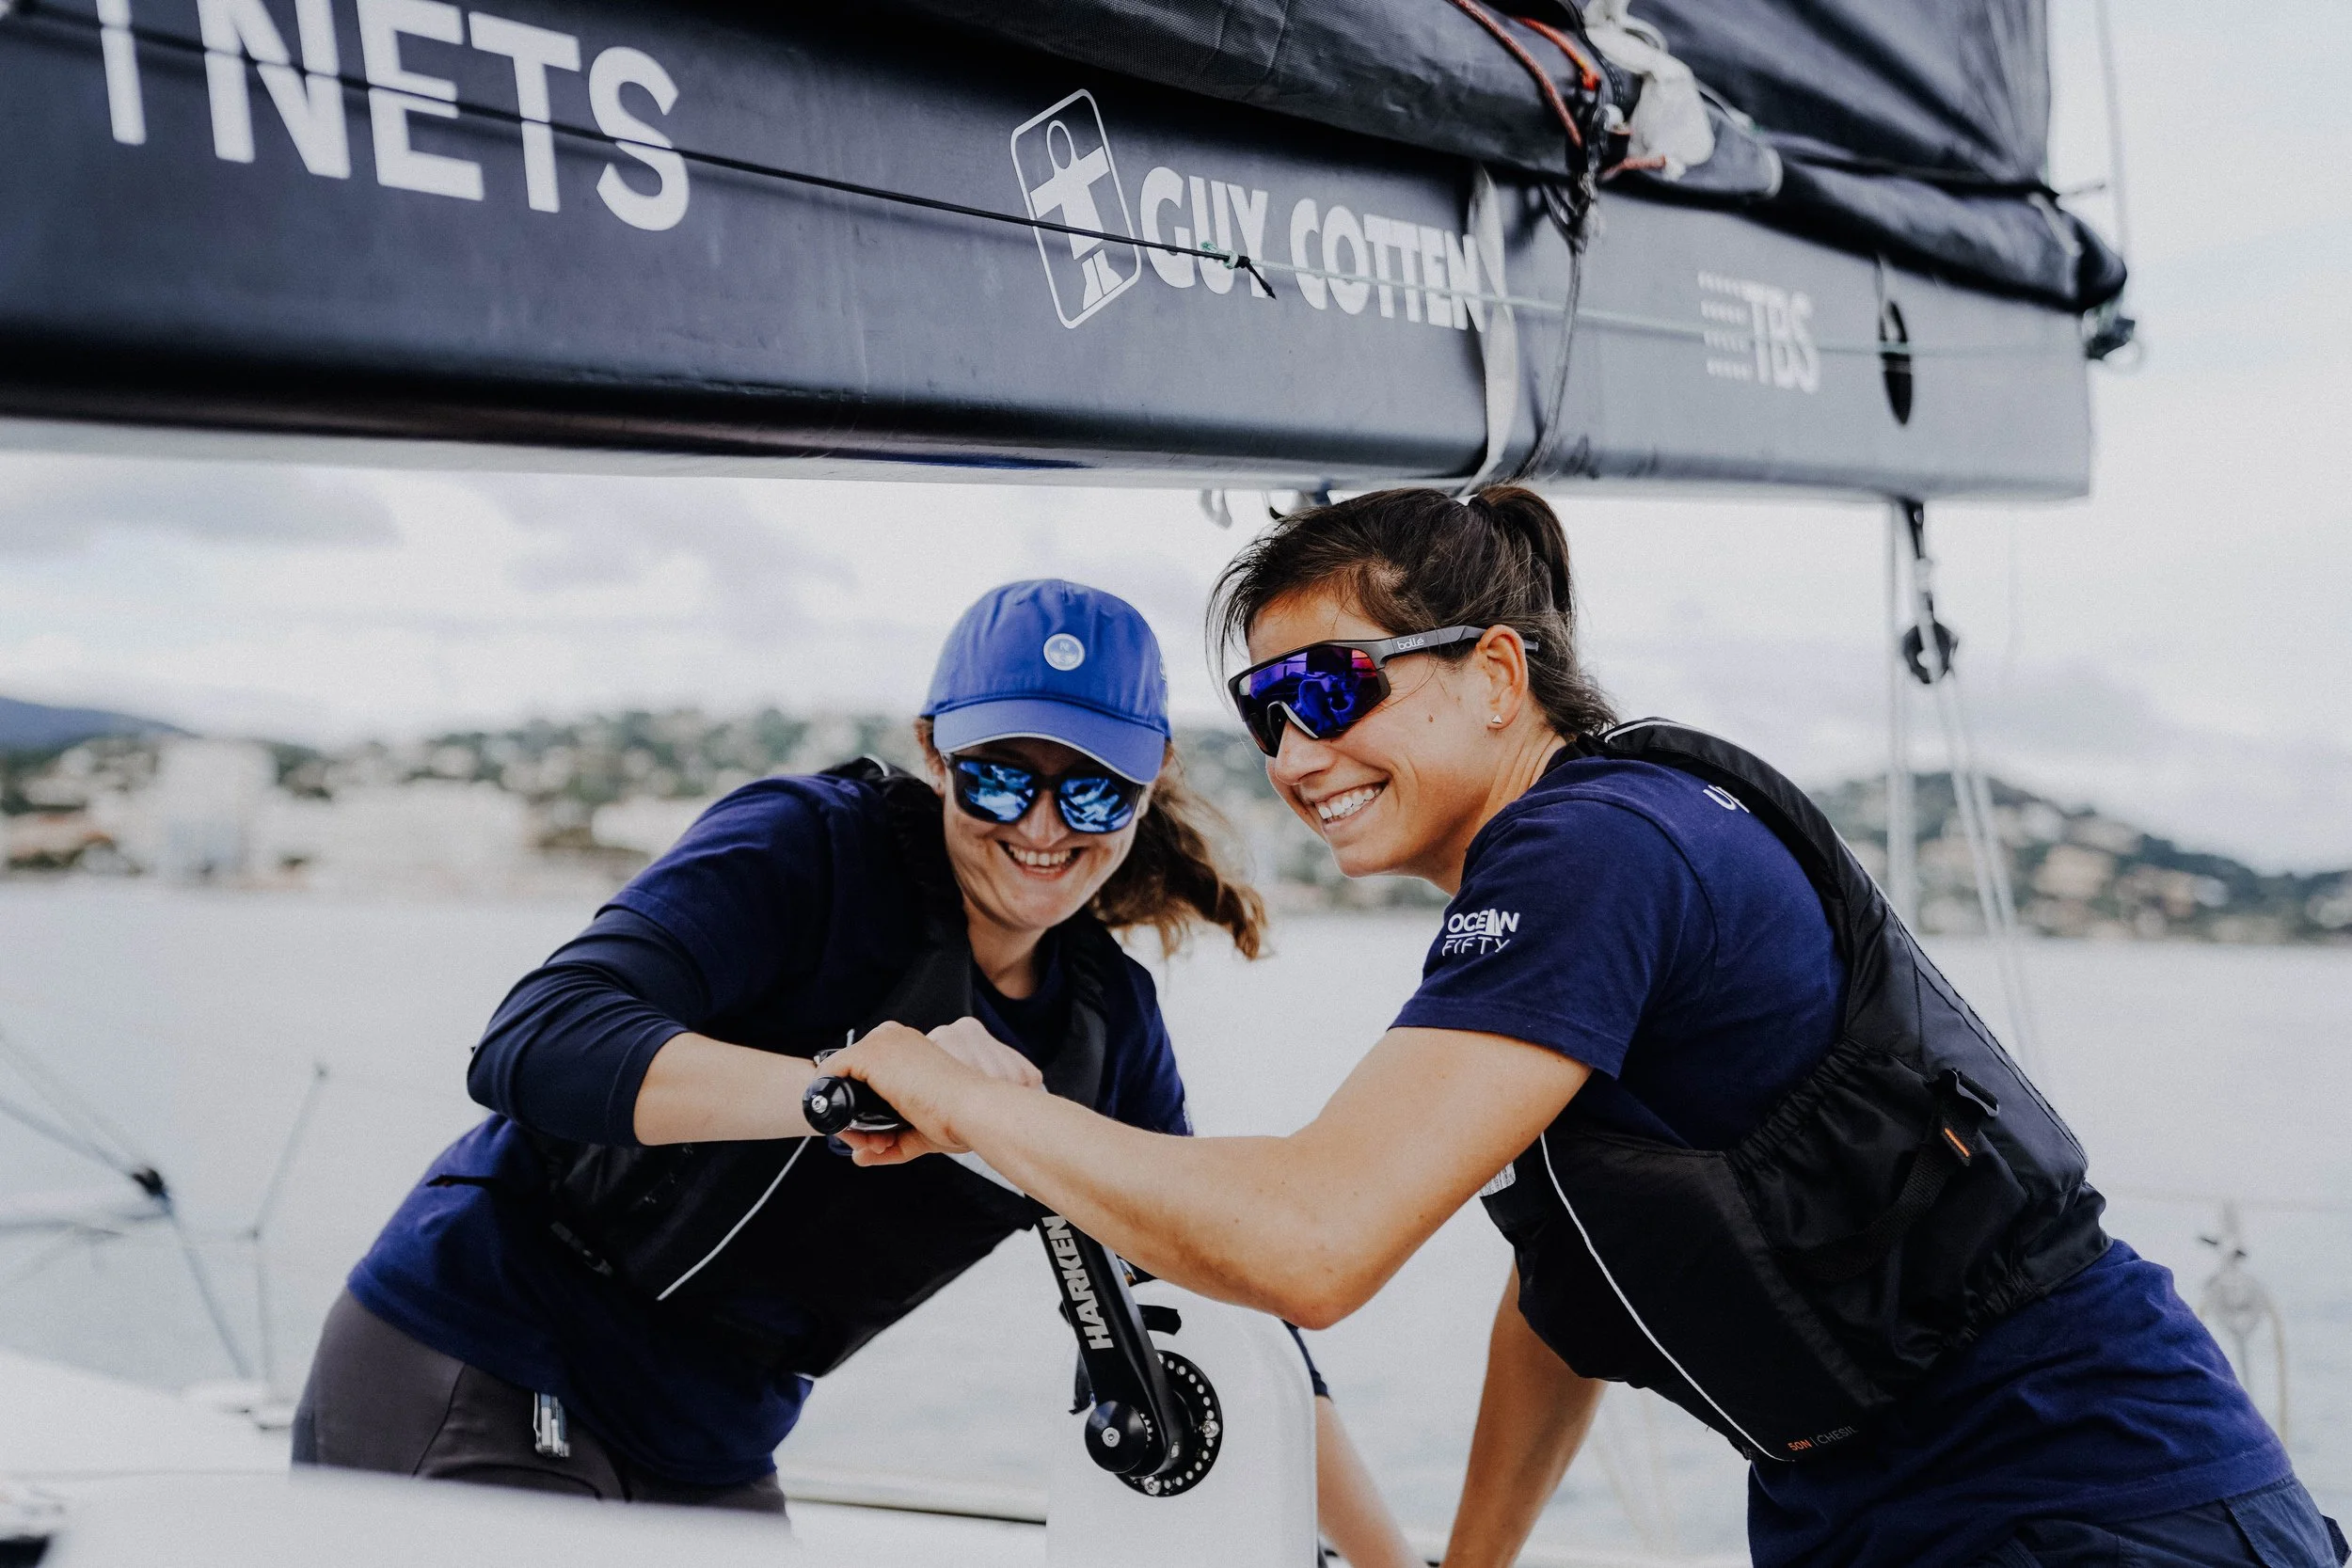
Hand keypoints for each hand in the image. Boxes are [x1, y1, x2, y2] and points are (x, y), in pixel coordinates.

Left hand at [828, 1018, 1037, 1164]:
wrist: (974, 1109)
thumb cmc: (961, 1117)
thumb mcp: (919, 1131)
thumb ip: (890, 1142)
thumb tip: (861, 1156)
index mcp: (913, 1051)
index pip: (873, 1072)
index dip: (867, 1104)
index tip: (873, 1134)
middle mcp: (897, 1040)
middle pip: (855, 1073)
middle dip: (853, 1110)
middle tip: (867, 1141)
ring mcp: (884, 1044)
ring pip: (843, 1075)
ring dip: (845, 1113)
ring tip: (866, 1142)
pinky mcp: (872, 1054)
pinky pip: (831, 1070)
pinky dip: (829, 1096)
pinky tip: (842, 1123)